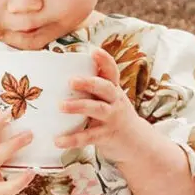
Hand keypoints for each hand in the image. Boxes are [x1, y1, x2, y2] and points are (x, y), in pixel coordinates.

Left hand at [56, 48, 148, 163]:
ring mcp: (112, 119)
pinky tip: (58, 140)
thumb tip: (60, 77)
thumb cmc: (114, 116)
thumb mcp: (109, 100)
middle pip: (105, 88)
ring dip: (79, 106)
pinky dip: (72, 139)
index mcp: (114, 90)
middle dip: (89, 82)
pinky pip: (88, 137)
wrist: (137, 143)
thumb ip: (92, 90)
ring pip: (97, 109)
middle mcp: (115, 101)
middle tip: (71, 80)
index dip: (105, 60)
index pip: (112, 72)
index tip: (94, 51)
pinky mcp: (106, 136)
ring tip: (60, 106)